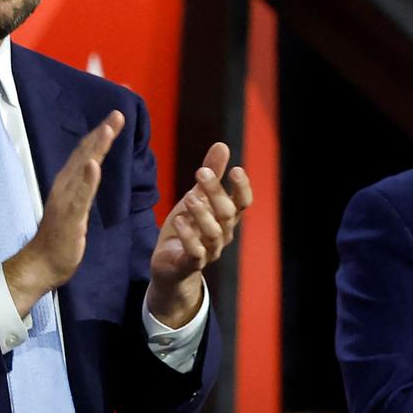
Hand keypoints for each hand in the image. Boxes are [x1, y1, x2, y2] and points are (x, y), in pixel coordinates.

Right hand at [3, 111, 124, 316]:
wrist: (42, 264)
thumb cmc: (60, 239)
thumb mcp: (75, 209)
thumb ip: (82, 190)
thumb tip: (90, 173)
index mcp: (68, 184)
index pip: (86, 154)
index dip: (100, 135)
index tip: (115, 118)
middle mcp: (65, 186)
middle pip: (85, 154)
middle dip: (102, 133)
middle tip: (118, 113)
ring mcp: (66, 200)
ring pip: (83, 169)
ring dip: (95, 148)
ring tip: (107, 129)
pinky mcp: (69, 217)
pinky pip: (80, 196)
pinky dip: (87, 179)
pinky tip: (93, 165)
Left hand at [148, 143, 253, 326]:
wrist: (170, 266)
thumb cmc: (187, 229)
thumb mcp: (195, 198)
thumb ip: (211, 175)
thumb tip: (222, 145)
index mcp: (225, 218)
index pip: (242, 203)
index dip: (242, 188)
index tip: (236, 169)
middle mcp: (222, 234)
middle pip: (227, 213)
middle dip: (216, 192)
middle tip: (200, 172)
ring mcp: (209, 250)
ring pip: (213, 233)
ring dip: (202, 214)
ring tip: (189, 197)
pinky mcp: (191, 264)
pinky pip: (195, 252)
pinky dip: (188, 237)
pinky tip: (179, 221)